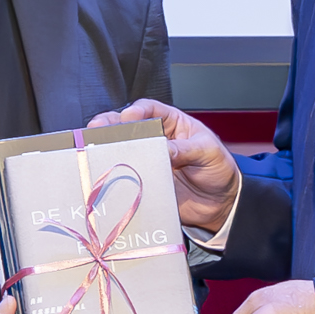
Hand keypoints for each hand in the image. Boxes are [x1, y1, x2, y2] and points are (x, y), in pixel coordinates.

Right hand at [91, 98, 242, 239]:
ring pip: (121, 150)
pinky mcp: (144, 181)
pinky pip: (126, 176)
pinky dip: (113, 175)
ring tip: (94, 149)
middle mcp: (155, 140)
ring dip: (106, 148)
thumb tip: (165, 149)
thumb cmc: (218, 170)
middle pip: (126, 126)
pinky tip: (104, 173)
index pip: (150, 109)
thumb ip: (186, 150)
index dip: (138, 111)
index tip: (129, 117)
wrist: (220, 203)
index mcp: (172, 123)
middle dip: (109, 125)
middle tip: (98, 129)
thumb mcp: (208, 153)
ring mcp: (147, 161)